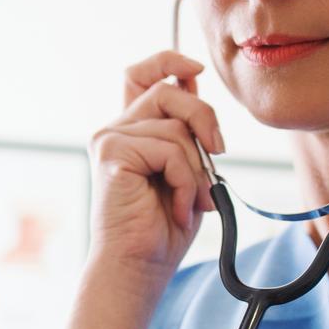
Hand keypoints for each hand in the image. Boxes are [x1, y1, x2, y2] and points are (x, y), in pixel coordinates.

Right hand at [88, 52, 225, 283]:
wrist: (137, 267)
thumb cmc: (161, 229)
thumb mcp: (186, 171)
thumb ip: (186, 132)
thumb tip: (196, 84)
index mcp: (131, 132)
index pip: (141, 75)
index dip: (168, 60)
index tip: (195, 68)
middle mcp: (115, 130)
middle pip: (168, 89)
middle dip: (204, 116)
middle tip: (219, 153)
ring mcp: (110, 139)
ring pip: (175, 124)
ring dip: (196, 168)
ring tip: (191, 201)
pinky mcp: (111, 152)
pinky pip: (170, 149)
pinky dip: (186, 181)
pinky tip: (178, 208)